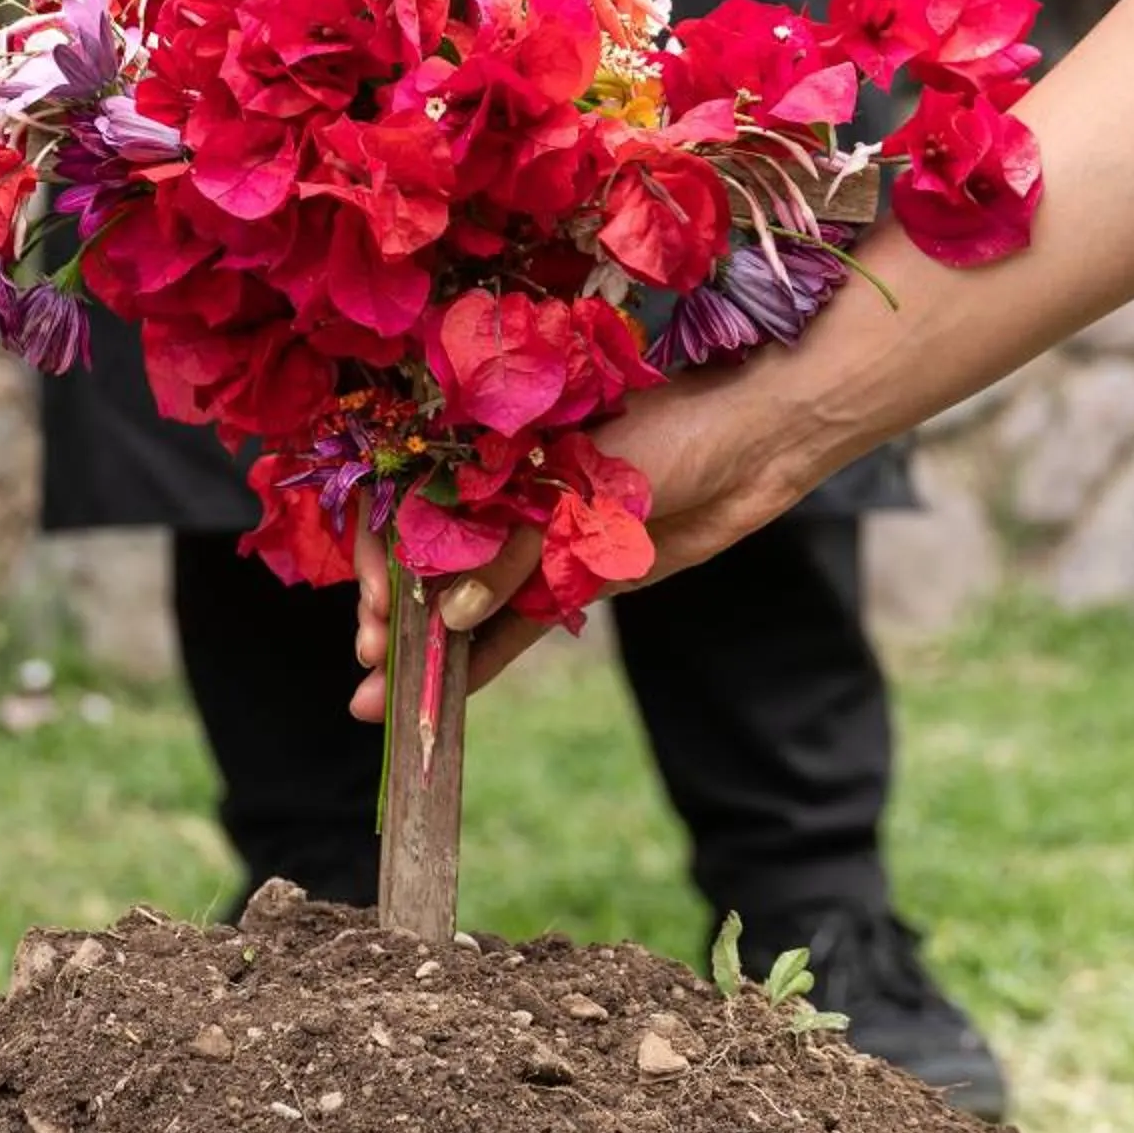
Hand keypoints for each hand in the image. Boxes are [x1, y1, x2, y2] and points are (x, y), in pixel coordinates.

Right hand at [349, 349, 829, 721]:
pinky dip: (480, 663)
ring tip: (380, 703)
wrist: (757, 441)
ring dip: (423, 653)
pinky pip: (515, 629)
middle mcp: (499, 494)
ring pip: (463, 605)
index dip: (379, 554)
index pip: (404, 501)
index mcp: (486, 445)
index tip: (377, 602)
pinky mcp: (573, 580)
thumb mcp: (578, 482)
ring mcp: (535, 541)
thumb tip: (452, 617)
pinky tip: (442, 698)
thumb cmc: (670, 428)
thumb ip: (514, 549)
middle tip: (376, 659)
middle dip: (393, 614)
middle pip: (424, 561)